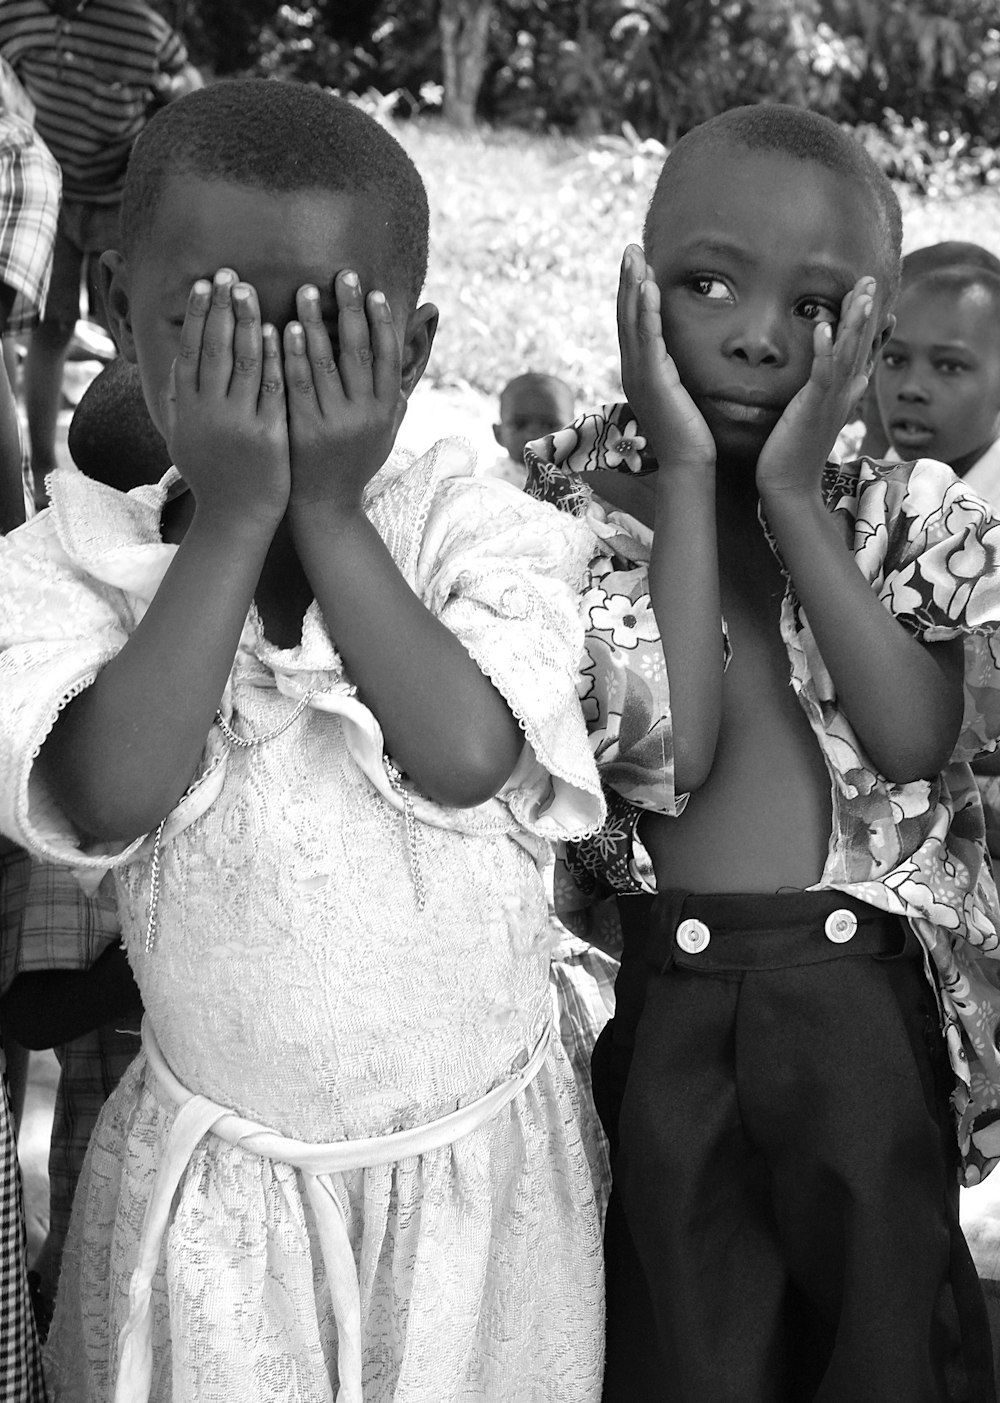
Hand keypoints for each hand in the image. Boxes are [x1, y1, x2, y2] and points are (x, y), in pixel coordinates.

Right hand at [161, 270, 289, 528]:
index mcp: (186, 409)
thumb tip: (175, 366)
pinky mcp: (267, 435)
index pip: (189, 351)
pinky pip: (272, 388)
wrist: (236, 519)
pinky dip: (274, 358)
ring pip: (242, 363)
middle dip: (221, 308)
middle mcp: (207, 412)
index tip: (203, 285)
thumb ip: (177, 403)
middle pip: (213, 349)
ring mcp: (237, 423)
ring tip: (251, 291)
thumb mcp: (184, 439)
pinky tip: (280, 331)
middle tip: (229, 274)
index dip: (195, 316)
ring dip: (247, 323)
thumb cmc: (212, 477)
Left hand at [285, 271, 405, 513]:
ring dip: (316, 323)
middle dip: (351, 310)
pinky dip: (291, 353)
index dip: (381, 321)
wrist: (325, 505)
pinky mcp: (304, 429)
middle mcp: (364, 415)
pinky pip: (297, 383)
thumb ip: (393, 394)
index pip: (386, 357)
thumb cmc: (354, 462)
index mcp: (385, 410)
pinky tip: (284, 328)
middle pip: (358, 352)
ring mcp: (333, 423)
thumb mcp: (384, 432)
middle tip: (343, 275)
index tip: (372, 291)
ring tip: (307, 291)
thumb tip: (410, 352)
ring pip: (325, 363)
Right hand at [617, 244, 715, 473]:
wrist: (690, 465)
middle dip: (627, 280)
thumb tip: (682, 362)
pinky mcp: (653, 381)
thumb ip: (676, 375)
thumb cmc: (691, 436)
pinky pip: (648, 338)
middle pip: (626, 316)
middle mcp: (633, 371)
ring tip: (635, 257)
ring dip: (633, 286)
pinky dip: (647, 310)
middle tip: (630, 248)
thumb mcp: (682, 396)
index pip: (633, 324)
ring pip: (632, 322)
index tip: (637, 265)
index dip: (632, 293)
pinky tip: (649, 286)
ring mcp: (639, 376)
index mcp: (640, 373)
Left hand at [755, 276, 875, 497]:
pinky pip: (821, 375)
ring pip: (847, 355)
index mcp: (843, 395)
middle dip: (865, 313)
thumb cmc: (798, 453)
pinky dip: (823, 351)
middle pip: (858, 347)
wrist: (790, 486)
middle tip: (871, 281)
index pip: (861, 354)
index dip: (870, 327)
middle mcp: (842, 395)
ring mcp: (830, 401)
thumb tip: (860, 380)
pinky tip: (823, 328)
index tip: (879, 301)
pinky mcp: (812, 409)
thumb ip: (838, 394)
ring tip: (861, 295)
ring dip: (854, 324)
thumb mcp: (821, 417)